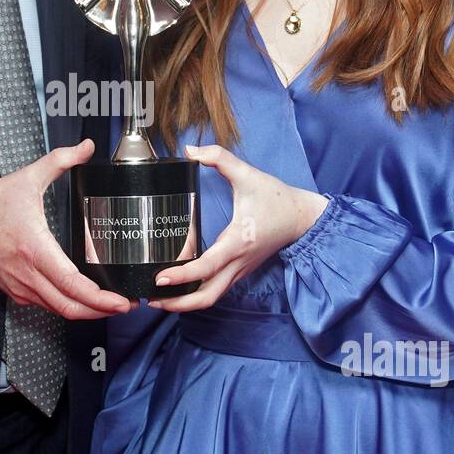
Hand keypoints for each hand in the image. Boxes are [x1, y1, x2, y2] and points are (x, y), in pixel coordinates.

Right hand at [0, 138, 135, 320]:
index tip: (120, 301)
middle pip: (69, 307)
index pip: (71, 284)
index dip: (99, 298)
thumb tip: (85, 148)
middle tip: (125, 306)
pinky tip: (82, 300)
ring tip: (110, 304)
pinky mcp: (15, 291)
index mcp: (34, 248)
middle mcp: (28, 273)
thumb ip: (59, 160)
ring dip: (86, 311)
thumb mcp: (27, 178)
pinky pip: (46, 306)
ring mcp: (21, 286)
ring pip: (58, 310)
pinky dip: (67, 306)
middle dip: (101, 310)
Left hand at [146, 143, 328, 312]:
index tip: (159, 278)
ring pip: (212, 298)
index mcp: (238, 242)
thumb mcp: (248, 174)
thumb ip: (220, 158)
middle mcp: (239, 262)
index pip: (207, 267)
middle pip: (207, 297)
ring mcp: (241, 270)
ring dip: (185, 302)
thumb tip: (191, 150)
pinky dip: (197, 294)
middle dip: (178, 303)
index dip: (181, 276)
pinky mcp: (241, 271)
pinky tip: (179, 287)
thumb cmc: (276, 198)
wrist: (302, 217)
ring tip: (159, 298)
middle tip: (151, 299)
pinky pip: (217, 290)